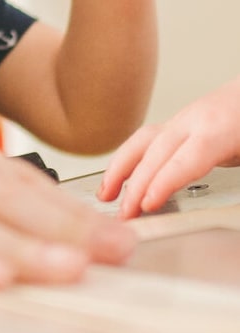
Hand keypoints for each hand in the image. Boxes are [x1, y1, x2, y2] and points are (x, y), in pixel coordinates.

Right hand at [99, 76, 239, 218]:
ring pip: (142, 141)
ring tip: (105, 195)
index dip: (162, 182)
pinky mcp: (181, 123)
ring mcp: (185, 119)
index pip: (183, 159)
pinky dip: (129, 158)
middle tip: (125, 214)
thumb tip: (232, 207)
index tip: (146, 205)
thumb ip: (236, 176)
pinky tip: (121, 176)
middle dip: (135, 183)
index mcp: (218, 128)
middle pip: (155, 151)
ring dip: (119, 169)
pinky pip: (147, 138)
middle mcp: (195, 120)